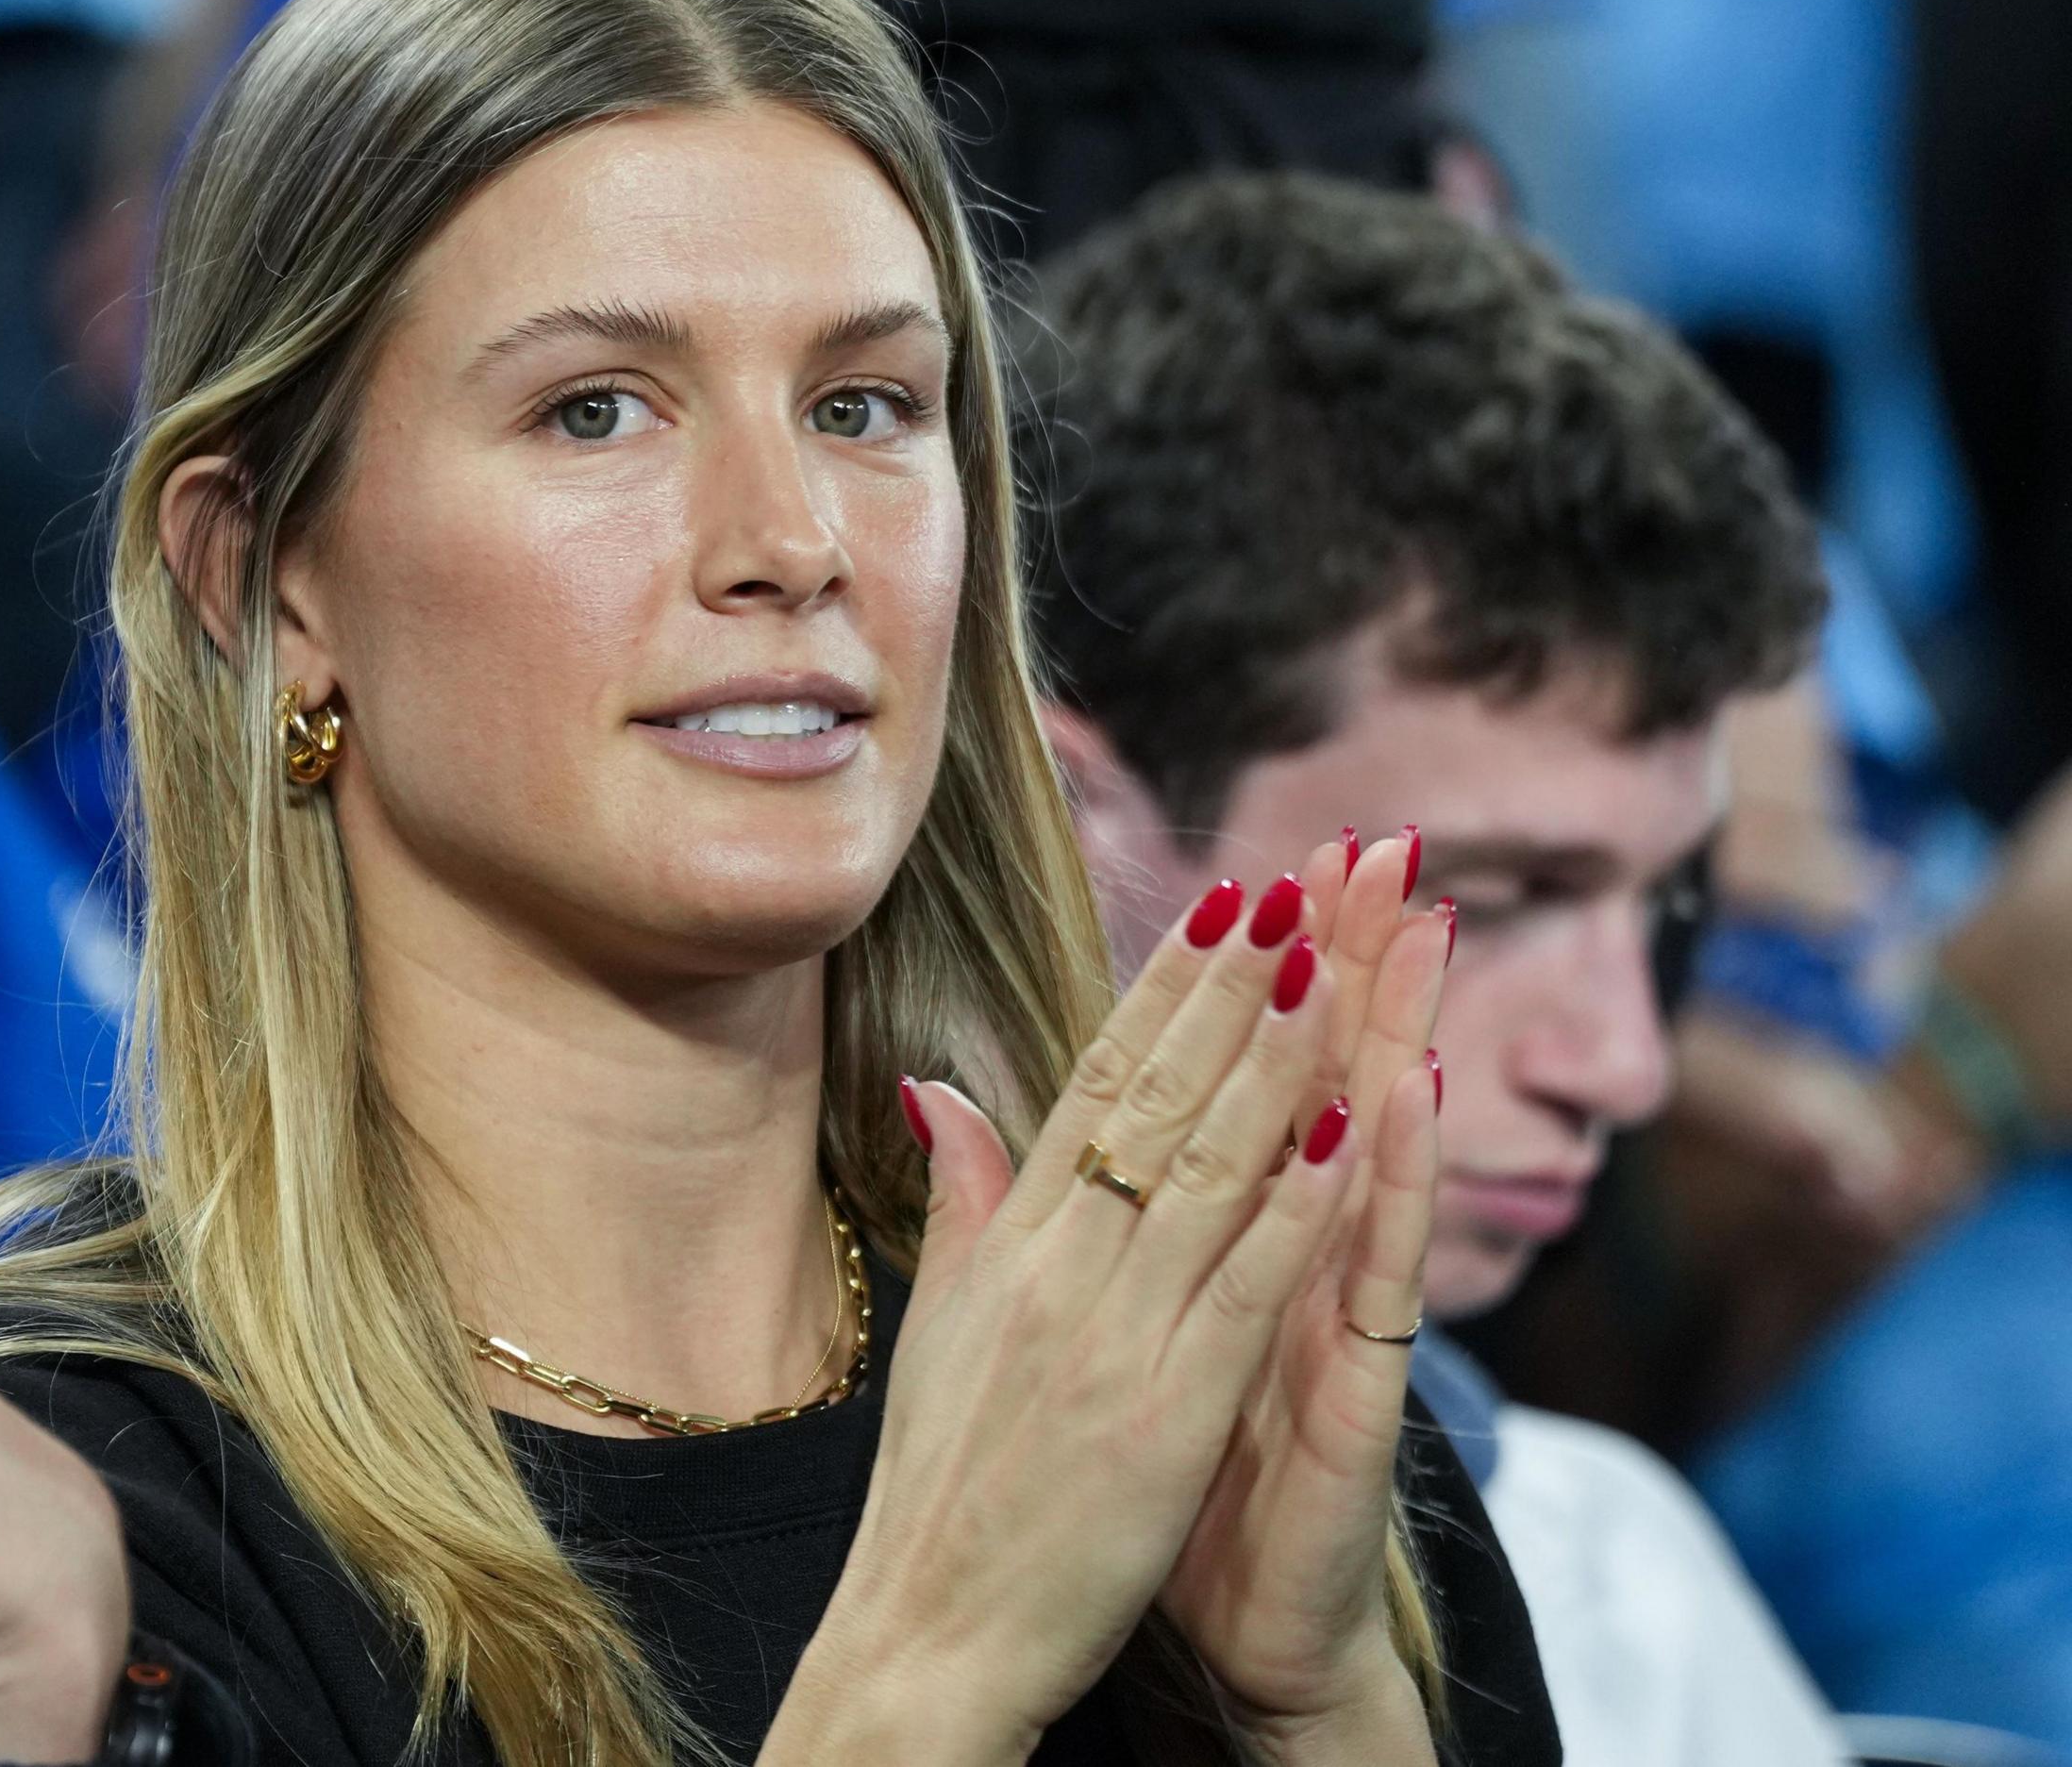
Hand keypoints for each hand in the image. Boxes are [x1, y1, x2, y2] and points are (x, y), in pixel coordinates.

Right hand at [768, 836, 1416, 1763]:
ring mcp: (1111, 1336)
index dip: (1163, 987)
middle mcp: (1056, 1270)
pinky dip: (1298, 1202)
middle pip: (1155, 1100)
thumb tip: (938, 1090)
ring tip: (1332, 958)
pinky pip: (1244, 1283)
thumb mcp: (938, 1331)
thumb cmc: (940, 1495)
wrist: (926, 1634)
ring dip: (1276, 1058)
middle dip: (1230, 986)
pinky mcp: (1166, 1409)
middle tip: (1294, 884)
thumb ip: (958, 1203)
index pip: (1094, 1085)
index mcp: (1007, 1249)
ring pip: (1208, 1168)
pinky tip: (1347, 1129)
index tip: (1222, 901)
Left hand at [1160, 832, 1448, 1734]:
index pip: (1251, 1076)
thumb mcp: (1123, 1330)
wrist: (1236, 1629)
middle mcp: (1300, 1259)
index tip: (1273, 856)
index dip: (1264, 973)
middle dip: (1351, 964)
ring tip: (1415, 927)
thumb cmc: (1183, 1477)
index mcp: (1229, 1236)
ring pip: (1375, 1155)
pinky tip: (1409, 1102)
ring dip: (1396, 1036)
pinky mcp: (1363, 1391)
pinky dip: (1393, 1188)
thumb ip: (1095, 1218)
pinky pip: (1380, 1279)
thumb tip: (1054, 1118)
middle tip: (1380, 842)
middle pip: (1331, 1084)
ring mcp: (1342, 1319)